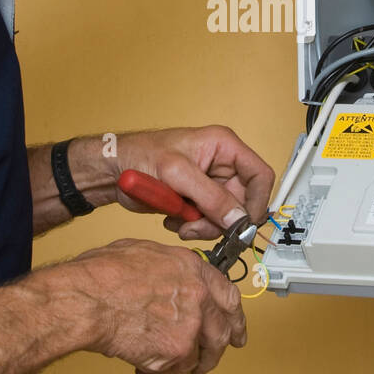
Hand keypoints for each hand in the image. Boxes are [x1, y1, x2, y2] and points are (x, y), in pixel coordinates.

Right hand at [66, 239, 245, 373]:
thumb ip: (168, 269)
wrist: (88, 300)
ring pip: (202, 354)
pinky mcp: (177, 351)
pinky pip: (176, 369)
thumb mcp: (144, 253)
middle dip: (221, 347)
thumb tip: (169, 278)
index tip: (235, 325)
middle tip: (216, 356)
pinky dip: (162, 373)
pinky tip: (145, 367)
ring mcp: (191, 325)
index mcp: (193, 269)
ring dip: (191, 364)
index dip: (233, 314)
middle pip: (223, 330)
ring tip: (178, 369)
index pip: (228, 295)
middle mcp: (199, 296)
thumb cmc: (103, 275)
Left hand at [113, 126, 273, 241]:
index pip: (260, 175)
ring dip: (203, 226)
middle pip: (242, 203)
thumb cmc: (139, 154)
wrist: (114, 170)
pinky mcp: (197, 200)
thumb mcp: (178, 174)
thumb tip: (239, 219)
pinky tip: (172, 218)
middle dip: (221, 220)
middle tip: (197, 226)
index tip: (243, 223)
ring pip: (224, 218)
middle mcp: (221, 166)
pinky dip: (191, 227)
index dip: (257, 201)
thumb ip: (211, 197)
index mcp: (224, 147)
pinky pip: (207, 223)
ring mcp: (209, 185)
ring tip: (180, 222)